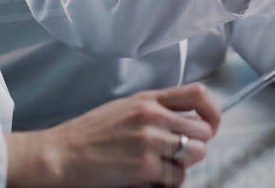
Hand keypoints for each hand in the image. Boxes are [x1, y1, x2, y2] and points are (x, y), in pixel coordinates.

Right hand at [5, 83, 219, 186]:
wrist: (62, 154)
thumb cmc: (89, 133)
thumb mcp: (124, 107)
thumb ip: (155, 108)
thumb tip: (183, 119)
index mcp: (148, 99)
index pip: (197, 94)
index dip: (212, 111)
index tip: (211, 124)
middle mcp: (154, 117)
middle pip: (203, 130)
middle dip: (197, 144)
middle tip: (180, 152)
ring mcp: (151, 142)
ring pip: (196, 154)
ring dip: (185, 163)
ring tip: (166, 166)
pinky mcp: (146, 167)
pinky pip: (178, 177)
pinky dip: (170, 181)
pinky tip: (155, 178)